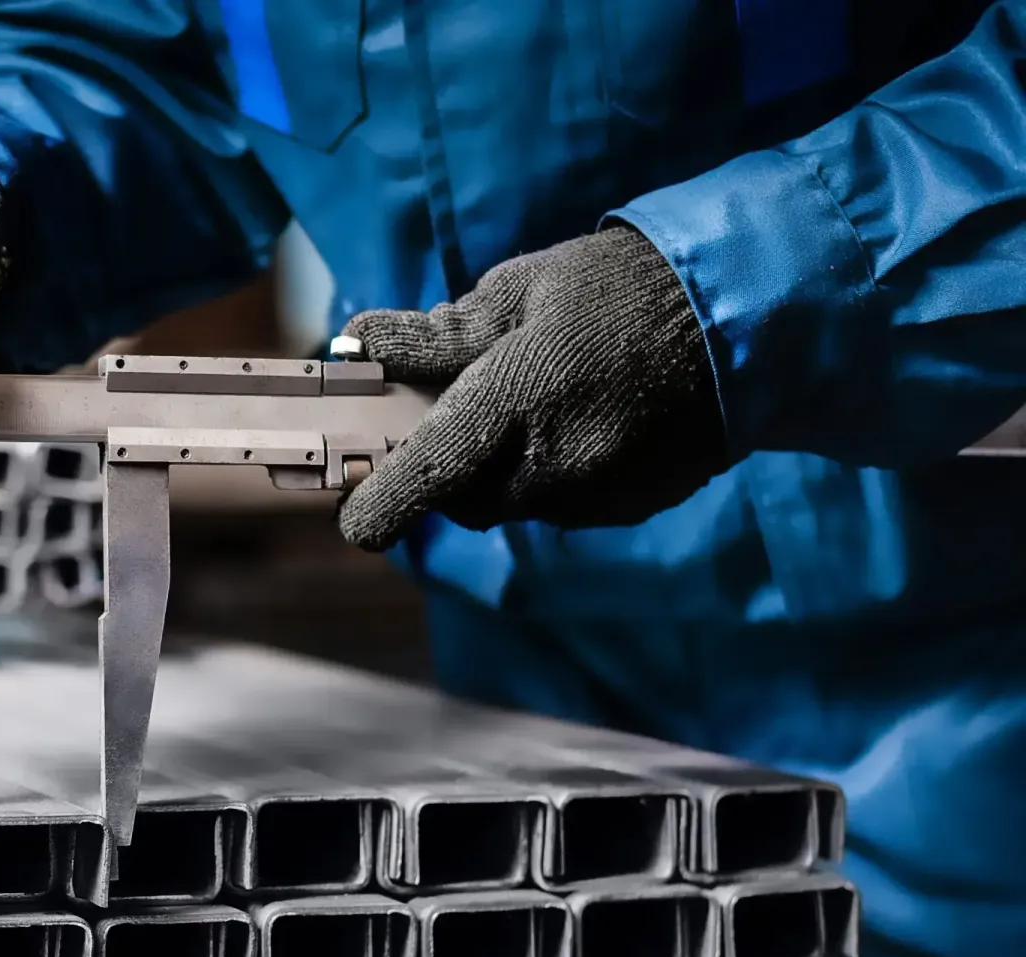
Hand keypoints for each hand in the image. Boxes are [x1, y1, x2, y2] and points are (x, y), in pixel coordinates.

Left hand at [336, 226, 732, 551]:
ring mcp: (598, 494)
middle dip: (451, 467)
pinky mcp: (630, 507)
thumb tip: (359, 344)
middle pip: (465, 497)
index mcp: (518, 401)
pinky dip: (553, 475)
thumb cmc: (620, 287)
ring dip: (504, 468)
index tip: (356, 522)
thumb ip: (436, 334)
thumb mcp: (520, 290)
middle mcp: (555, 464)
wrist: (748, 313)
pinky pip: (563, 505)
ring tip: (539, 401)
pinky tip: (584, 420)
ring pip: (514, 504)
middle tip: (462, 412)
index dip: (383, 505)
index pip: (429, 474)